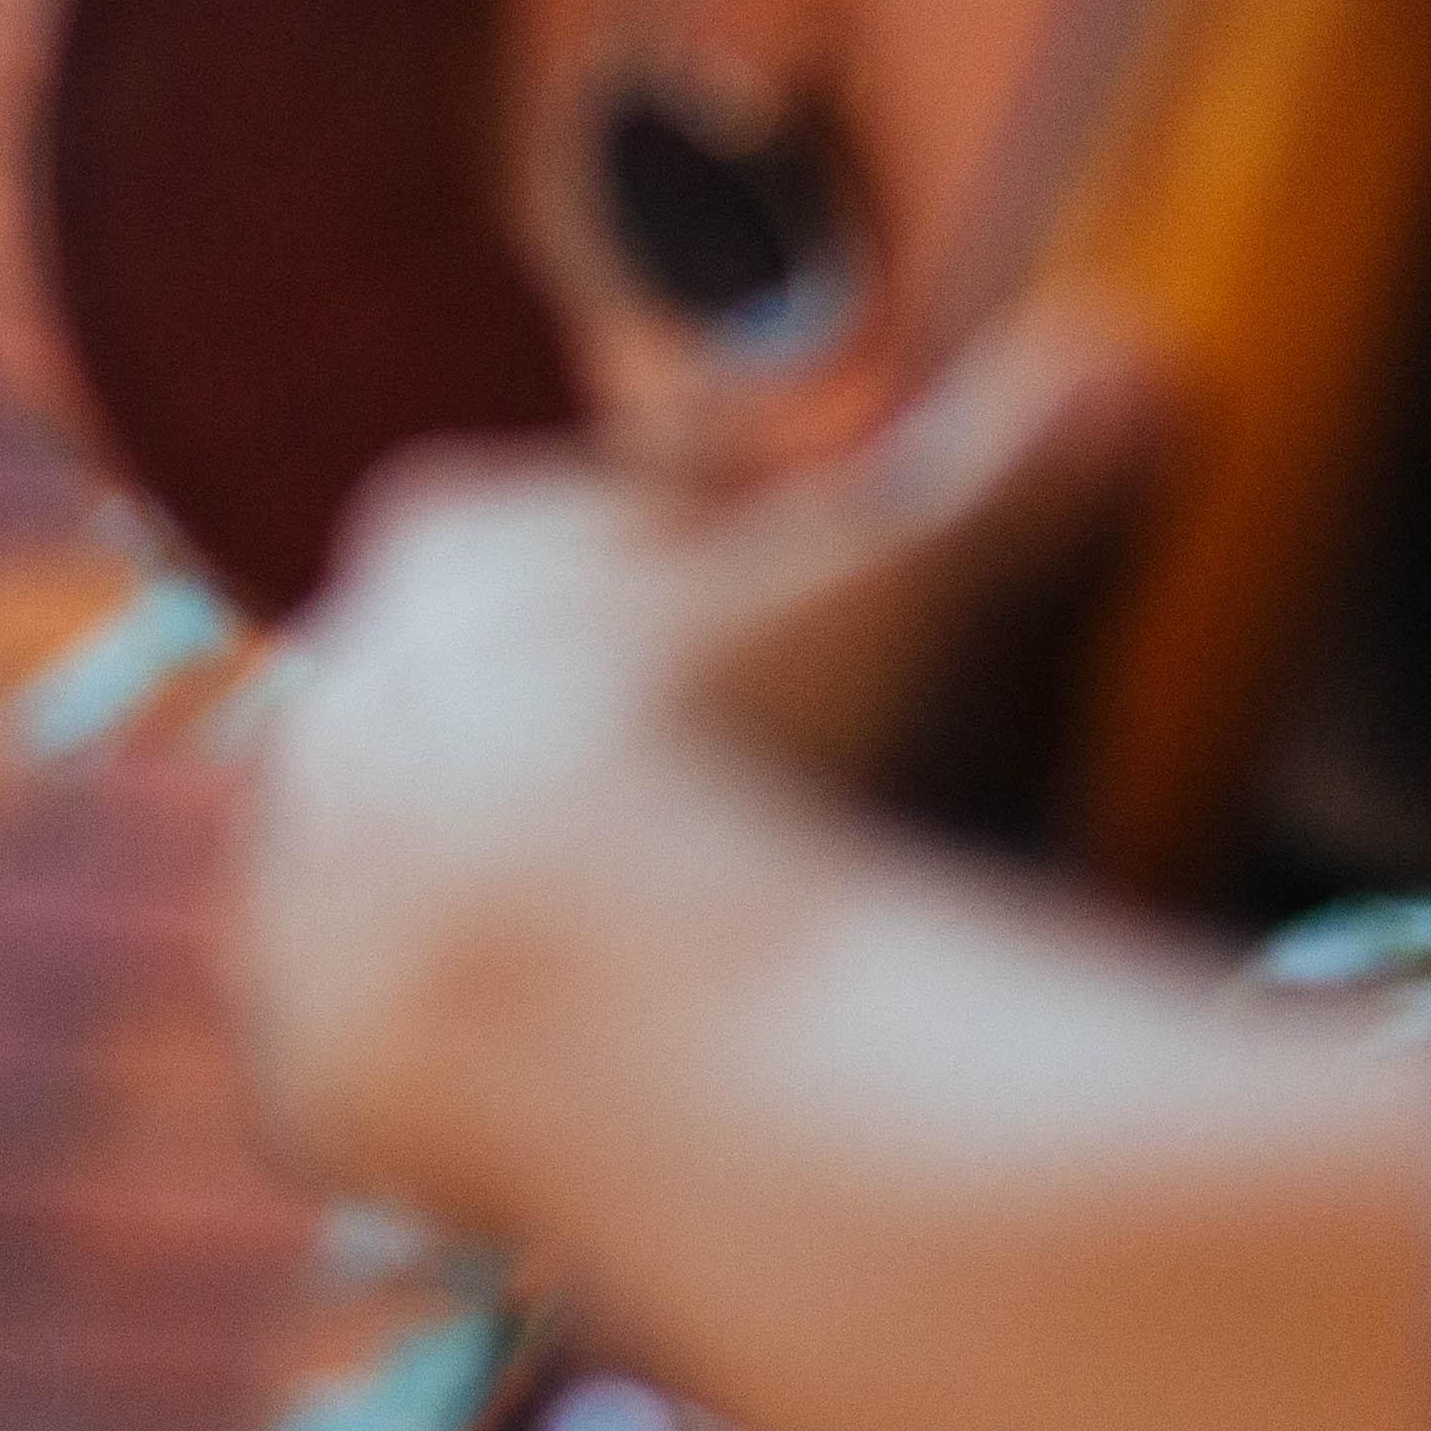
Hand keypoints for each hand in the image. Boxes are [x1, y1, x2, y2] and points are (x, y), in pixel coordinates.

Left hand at [218, 315, 1157, 1223]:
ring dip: (555, 900)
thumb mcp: (891, 584)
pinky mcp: (304, 1047)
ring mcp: (301, 879)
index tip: (813, 609)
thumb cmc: (729, 739)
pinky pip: (416, 1044)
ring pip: (447, 870)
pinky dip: (505, 1057)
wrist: (557, 987)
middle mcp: (341, 698)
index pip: (605, 514)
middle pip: (510, 694)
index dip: (725, 553)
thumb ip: (998, 475)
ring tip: (696, 950)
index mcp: (452, 545)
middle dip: (624, 727)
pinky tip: (611, 1074)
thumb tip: (1130, 355)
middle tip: (764, 791)